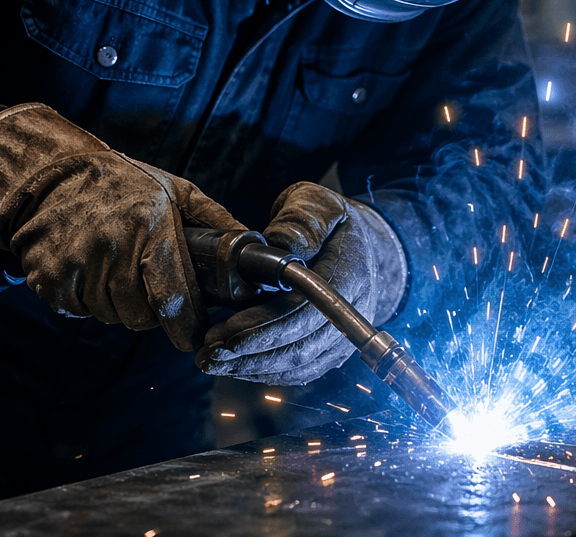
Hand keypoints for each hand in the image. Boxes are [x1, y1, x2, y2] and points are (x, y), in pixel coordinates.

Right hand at [0, 103, 243, 350]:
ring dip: (119, 304)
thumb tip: (252, 245)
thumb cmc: (122, 183)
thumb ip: (214, 220)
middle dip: (152, 311)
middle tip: (149, 285)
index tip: (193, 334)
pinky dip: (89, 299)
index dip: (186, 324)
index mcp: (150, 225)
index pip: (172, 296)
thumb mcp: (175, 190)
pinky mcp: (50, 278)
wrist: (50, 176)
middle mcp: (112, 247)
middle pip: (141, 314)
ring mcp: (76, 264)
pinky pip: (79, 310)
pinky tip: (92, 269)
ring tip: (118, 269)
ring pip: (110, 315)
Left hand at [195, 182, 407, 384]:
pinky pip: (300, 370)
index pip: (307, 313)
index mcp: (350, 275)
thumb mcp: (319, 204)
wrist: (366, 246)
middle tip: (208, 352)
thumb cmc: (334, 222)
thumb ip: (301, 221)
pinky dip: (266, 372)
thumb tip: (281, 246)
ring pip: (298, 365)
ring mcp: (344, 336)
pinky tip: (235, 365)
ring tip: (211, 360)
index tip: (229, 335)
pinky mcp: (331, 349)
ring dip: (252, 368)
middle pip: (301, 346)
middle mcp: (353, 314)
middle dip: (250, 353)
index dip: (267, 328)